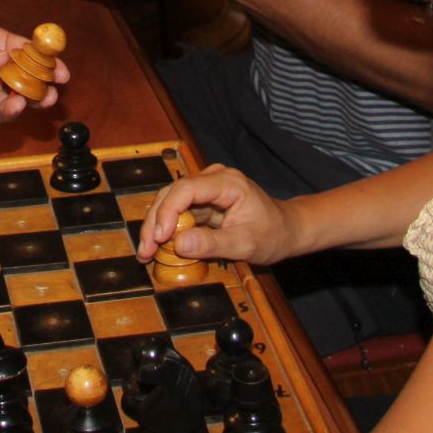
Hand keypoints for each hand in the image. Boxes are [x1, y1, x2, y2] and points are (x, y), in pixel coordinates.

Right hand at [136, 164, 297, 266]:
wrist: (287, 231)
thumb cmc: (273, 235)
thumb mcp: (246, 244)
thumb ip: (213, 244)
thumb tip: (178, 244)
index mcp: (227, 183)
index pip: (186, 189)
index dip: (168, 211)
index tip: (159, 237)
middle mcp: (213, 180)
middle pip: (172, 194)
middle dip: (155, 222)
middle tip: (145, 250)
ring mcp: (207, 190)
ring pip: (170, 202)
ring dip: (156, 226)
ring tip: (146, 252)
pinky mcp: (203, 202)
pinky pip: (179, 213)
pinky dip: (166, 229)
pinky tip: (156, 247)